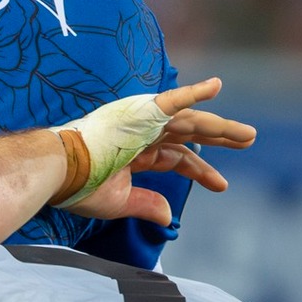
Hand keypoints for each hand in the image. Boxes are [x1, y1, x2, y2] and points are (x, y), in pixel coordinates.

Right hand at [63, 78, 256, 224]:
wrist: (55, 172)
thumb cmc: (77, 187)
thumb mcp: (117, 201)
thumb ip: (144, 204)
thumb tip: (167, 215)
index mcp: (132, 152)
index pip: (173, 157)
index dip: (198, 169)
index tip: (221, 184)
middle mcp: (139, 133)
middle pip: (187, 134)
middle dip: (217, 138)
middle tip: (247, 140)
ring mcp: (139, 122)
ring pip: (188, 121)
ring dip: (219, 127)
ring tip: (246, 135)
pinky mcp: (139, 114)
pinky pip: (171, 101)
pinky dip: (192, 93)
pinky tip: (216, 86)